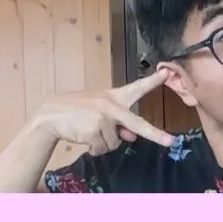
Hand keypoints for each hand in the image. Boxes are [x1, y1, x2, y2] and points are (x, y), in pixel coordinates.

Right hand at [31, 70, 174, 155]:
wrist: (51, 115)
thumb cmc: (77, 111)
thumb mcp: (99, 111)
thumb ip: (118, 123)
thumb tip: (132, 137)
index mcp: (114, 97)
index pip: (137, 88)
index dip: (153, 81)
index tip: (167, 73)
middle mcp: (111, 106)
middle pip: (138, 124)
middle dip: (156, 134)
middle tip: (171, 142)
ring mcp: (103, 119)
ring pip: (115, 143)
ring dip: (103, 143)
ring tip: (89, 131)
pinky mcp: (94, 131)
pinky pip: (102, 149)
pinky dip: (94, 148)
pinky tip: (84, 137)